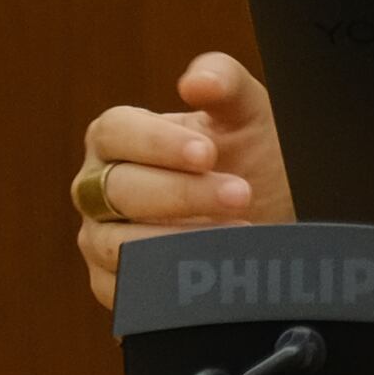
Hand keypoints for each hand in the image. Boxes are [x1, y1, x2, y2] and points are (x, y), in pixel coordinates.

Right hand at [71, 53, 293, 309]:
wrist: (275, 220)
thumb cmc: (252, 158)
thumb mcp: (246, 114)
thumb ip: (223, 83)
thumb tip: (196, 83)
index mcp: (117, 139)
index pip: (114, 132)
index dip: (156, 142)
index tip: (207, 153)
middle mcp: (97, 190)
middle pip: (117, 190)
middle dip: (181, 193)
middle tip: (239, 194)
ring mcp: (101, 241)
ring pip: (118, 245)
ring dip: (178, 242)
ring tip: (235, 234)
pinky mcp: (116, 288)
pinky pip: (129, 292)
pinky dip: (170, 284)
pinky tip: (212, 273)